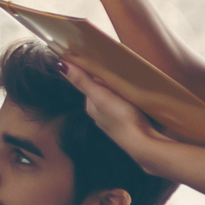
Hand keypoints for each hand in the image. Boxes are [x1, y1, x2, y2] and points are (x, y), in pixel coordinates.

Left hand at [58, 61, 174, 145]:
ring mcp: (115, 119)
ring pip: (115, 98)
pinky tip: (138, 97)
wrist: (144, 144)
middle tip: (121, 68)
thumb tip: (60, 65)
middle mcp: (100, 114)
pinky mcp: (131, 123)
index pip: (89, 82)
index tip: (104, 60)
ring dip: (121, 90)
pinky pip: (127, 106)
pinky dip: (130, 99)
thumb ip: (82, 82)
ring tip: (131, 81)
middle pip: (103, 90)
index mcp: (91, 106)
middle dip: (110, 80)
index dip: (96, 71)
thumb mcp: (101, 96)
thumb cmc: (122, 120)